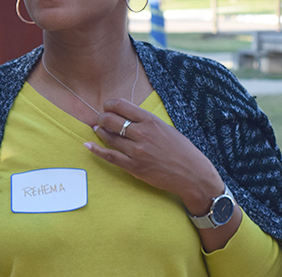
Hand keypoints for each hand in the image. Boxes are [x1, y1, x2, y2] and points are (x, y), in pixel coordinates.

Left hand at [84, 98, 223, 212]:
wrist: (193, 175)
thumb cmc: (182, 150)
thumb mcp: (166, 128)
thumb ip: (145, 121)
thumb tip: (125, 115)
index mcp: (151, 121)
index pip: (120, 105)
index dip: (109, 105)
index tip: (107, 107)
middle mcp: (142, 134)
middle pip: (110, 120)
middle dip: (102, 118)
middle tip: (102, 119)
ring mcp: (137, 151)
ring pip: (109, 137)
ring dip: (100, 131)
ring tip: (98, 129)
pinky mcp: (134, 167)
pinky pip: (109, 156)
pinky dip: (96, 150)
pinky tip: (88, 145)